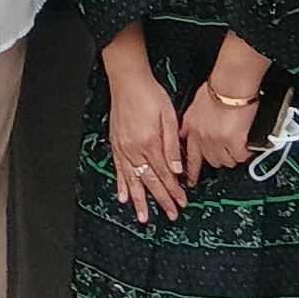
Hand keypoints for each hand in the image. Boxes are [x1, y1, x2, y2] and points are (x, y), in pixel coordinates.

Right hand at [105, 62, 187, 224]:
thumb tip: (177, 170)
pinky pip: (118, 169)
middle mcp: (134, 149)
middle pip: (149, 181)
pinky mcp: (116, 144)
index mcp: (149, 143)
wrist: (127, 80)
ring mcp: (123, 148)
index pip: (165, 174)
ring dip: (139, 200)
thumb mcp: (168, 117)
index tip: (181, 202)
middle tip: (170, 214)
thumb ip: (172, 145)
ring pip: (132, 180)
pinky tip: (123, 197)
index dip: (174, 190)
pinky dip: (121, 184)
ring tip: (143, 217)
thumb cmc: (149, 94)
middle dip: (160, 199)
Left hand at [179, 36, 272, 181]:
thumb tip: (189, 129)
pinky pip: (240, 157)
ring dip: (232, 155)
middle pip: (209, 161)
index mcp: (192, 127)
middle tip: (227, 151)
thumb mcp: (196, 104)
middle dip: (218, 157)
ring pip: (225, 161)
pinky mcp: (233, 143)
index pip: (188, 154)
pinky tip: (247, 144)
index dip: (190, 170)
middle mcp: (202, 137)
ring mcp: (217, 142)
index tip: (191, 180)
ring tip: (238, 144)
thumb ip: (192, 120)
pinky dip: (245, 153)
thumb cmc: (217, 88)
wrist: (230, 84)